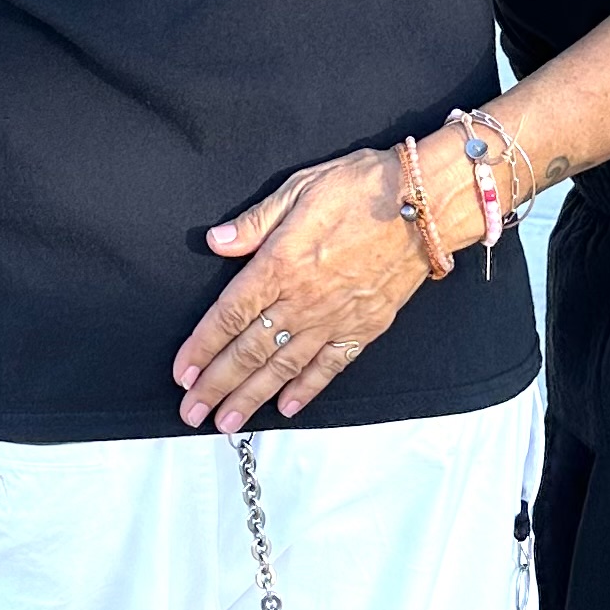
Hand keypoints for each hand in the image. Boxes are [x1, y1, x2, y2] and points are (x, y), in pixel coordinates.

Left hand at [174, 140, 467, 429]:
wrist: (427, 205)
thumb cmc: (363, 187)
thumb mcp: (299, 189)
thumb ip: (255, 222)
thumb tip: (215, 242)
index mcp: (280, 265)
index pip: (229, 315)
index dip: (202, 347)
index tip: (182, 373)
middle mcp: (302, 300)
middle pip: (249, 351)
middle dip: (216, 385)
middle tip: (192, 413)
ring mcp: (334, 319)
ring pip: (283, 367)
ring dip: (251, 397)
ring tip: (227, 422)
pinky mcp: (364, 328)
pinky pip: (329, 367)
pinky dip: (306, 389)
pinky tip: (286, 407)